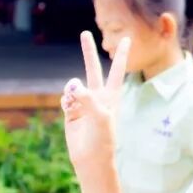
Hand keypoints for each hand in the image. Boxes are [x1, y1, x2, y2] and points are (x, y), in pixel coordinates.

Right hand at [61, 33, 129, 169]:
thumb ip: (87, 98)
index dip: (122, 54)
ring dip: (71, 90)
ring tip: (75, 102)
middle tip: (85, 33)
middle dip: (88, 51)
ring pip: (73, 85)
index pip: (117, 70)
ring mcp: (83, 103)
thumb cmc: (102, 139)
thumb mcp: (100, 116)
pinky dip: (65, 101)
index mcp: (112, 95)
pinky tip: (70, 110)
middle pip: (92, 68)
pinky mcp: (71, 111)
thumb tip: (72, 85)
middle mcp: (98, 96)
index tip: (127, 38)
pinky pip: (65, 98)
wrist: (92, 159)